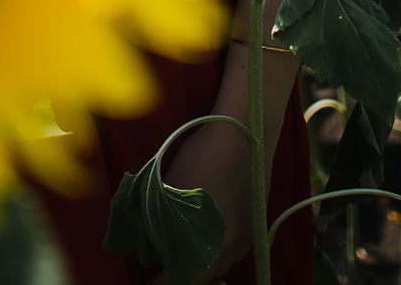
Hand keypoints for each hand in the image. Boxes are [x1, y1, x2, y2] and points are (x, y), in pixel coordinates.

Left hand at [147, 117, 255, 284]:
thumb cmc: (205, 158)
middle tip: (158, 259)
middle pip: (200, 277)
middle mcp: (231, 252)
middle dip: (178, 271)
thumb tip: (151, 246)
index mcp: (208, 249)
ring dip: (198, 257)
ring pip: (217, 262)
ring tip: (179, 239)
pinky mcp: (255, 224)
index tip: (146, 279)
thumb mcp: (171, 192)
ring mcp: (247, 239)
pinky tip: (202, 223)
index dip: (157, 283)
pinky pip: (230, 246)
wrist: (246, 130)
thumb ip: (160, 226)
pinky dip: (214, 243)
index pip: (178, 282)